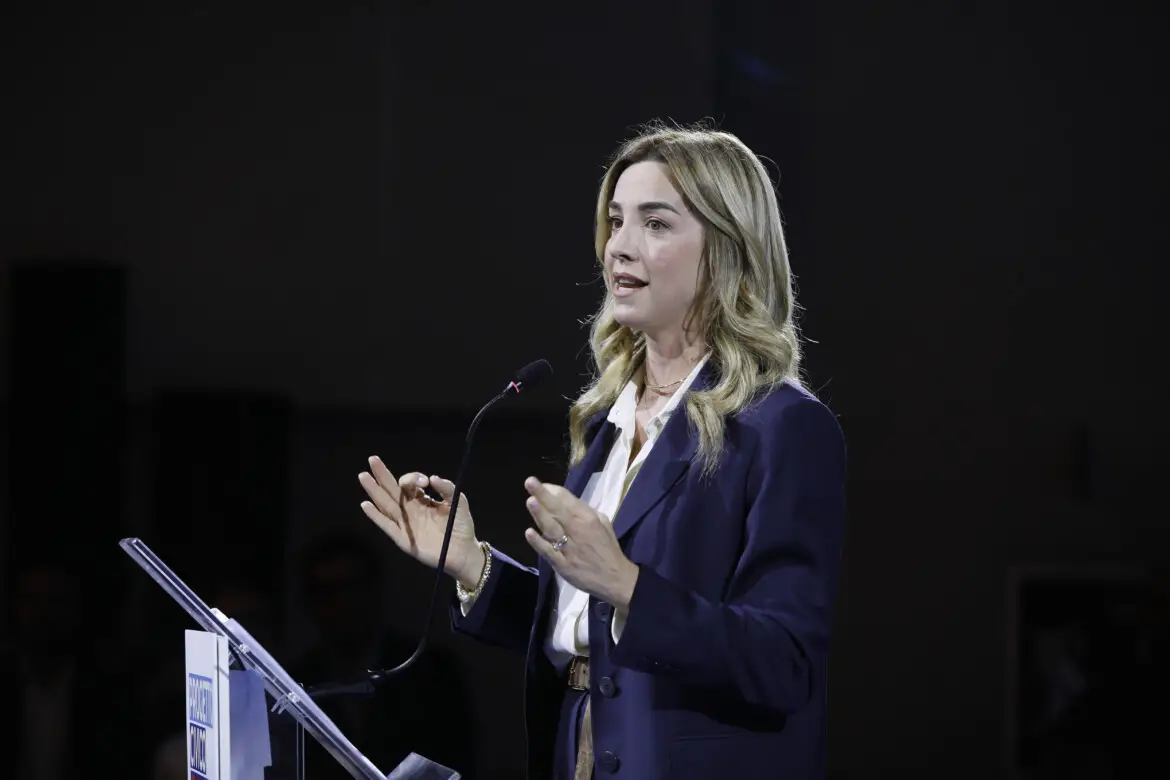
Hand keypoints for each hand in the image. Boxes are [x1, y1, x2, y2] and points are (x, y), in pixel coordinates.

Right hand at [359, 456, 483, 586]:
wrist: (463, 552)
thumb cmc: (461, 526)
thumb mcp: (458, 502)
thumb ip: (447, 489)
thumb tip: (432, 478)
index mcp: (422, 500)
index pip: (410, 484)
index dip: (412, 478)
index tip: (424, 481)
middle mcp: (410, 510)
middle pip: (392, 490)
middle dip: (382, 475)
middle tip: (372, 459)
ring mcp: (405, 524)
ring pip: (385, 504)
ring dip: (374, 491)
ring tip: (363, 476)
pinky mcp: (403, 539)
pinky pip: (387, 525)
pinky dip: (375, 516)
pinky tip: (366, 504)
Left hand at [522, 477, 639, 609]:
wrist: (615, 579)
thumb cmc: (607, 549)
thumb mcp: (603, 523)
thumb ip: (585, 511)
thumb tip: (565, 500)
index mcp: (588, 519)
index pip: (568, 501)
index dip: (553, 491)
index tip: (542, 484)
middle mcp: (578, 531)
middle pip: (558, 511)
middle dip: (543, 495)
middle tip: (530, 481)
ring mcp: (569, 549)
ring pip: (552, 529)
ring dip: (540, 515)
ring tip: (530, 501)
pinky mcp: (563, 565)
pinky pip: (549, 552)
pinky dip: (539, 543)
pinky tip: (529, 533)